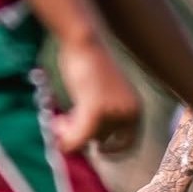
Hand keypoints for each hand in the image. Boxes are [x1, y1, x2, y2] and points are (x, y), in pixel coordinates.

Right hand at [52, 37, 141, 154]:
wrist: (83, 41)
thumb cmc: (89, 64)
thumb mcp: (101, 93)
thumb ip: (100, 117)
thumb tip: (84, 144)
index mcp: (135, 109)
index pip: (129, 144)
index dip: (112, 151)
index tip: (96, 150)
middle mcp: (129, 112)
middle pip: (105, 141)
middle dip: (83, 139)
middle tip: (64, 127)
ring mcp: (114, 111)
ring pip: (90, 139)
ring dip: (72, 134)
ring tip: (58, 121)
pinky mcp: (96, 108)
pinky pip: (80, 136)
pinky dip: (69, 140)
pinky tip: (57, 132)